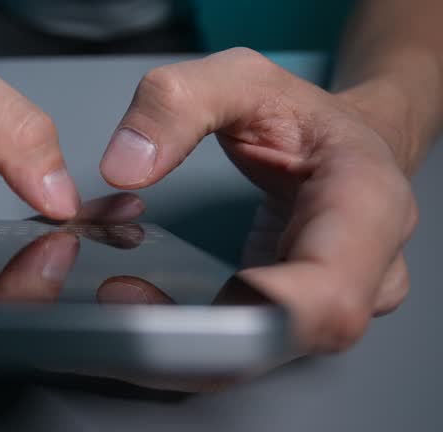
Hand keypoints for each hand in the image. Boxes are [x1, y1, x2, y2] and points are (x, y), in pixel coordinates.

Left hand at [99, 48, 418, 352]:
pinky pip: (245, 346)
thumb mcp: (237, 79)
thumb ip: (175, 104)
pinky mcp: (298, 317)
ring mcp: (334, 303)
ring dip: (181, 345)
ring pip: (259, 355)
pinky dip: (187, 340)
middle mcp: (363, 271)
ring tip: (122, 302)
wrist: (338, 141)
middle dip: (193, 339)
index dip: (261, 316)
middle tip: (120, 306)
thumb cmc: (300, 113)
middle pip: (283, 338)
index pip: (330, 292)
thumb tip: (124, 168)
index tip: (185, 309)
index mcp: (365, 205)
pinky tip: (143, 308)